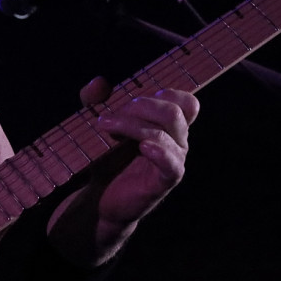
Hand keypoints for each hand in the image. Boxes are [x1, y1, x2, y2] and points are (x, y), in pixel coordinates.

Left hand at [80, 76, 199, 225]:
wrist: (99, 198)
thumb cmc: (105, 159)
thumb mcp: (96, 124)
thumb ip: (94, 100)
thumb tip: (98, 82)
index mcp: (168, 127)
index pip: (185, 102)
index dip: (163, 94)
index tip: (130, 102)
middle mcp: (176, 142)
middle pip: (174, 111)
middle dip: (140, 107)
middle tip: (110, 117)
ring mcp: (172, 161)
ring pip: (166, 133)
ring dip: (132, 125)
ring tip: (105, 127)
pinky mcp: (164, 181)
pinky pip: (172, 164)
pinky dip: (159, 152)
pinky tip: (143, 147)